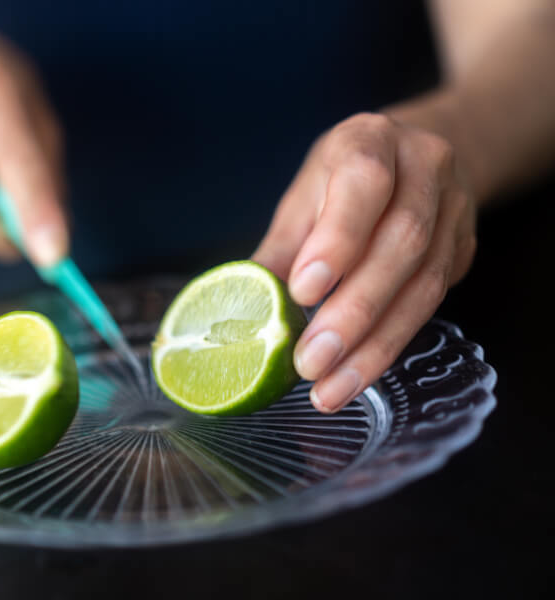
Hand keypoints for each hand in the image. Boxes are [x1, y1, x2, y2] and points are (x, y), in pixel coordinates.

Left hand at [253, 113, 475, 412]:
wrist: (416, 160)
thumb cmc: (344, 179)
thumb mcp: (305, 198)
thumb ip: (281, 249)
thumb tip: (242, 312)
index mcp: (372, 141)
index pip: (365, 182)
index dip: (338, 239)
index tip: (304, 291)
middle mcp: (425, 169)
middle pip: (402, 241)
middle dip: (354, 310)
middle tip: (312, 360)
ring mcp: (454, 211)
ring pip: (424, 283)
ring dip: (374, 344)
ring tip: (331, 387)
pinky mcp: (463, 252)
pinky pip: (432, 305)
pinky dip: (390, 345)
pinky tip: (356, 373)